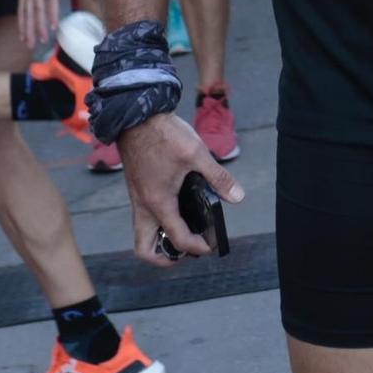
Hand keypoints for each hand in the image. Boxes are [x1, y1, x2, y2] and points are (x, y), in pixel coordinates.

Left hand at [18, 0, 64, 50]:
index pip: (22, 8)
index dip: (22, 23)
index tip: (23, 36)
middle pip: (28, 13)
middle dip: (29, 30)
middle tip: (29, 45)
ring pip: (38, 11)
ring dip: (40, 27)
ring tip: (42, 40)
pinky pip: (50, 2)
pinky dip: (51, 15)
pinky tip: (53, 26)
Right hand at [119, 112, 244, 265]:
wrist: (135, 115)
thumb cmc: (163, 134)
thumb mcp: (196, 153)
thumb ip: (218, 177)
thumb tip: (237, 197)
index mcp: (159, 202)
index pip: (178, 239)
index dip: (197, 248)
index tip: (210, 246)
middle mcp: (144, 205)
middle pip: (144, 249)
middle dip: (164, 257)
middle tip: (185, 251)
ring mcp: (137, 197)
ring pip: (142, 233)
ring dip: (159, 240)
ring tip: (183, 233)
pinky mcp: (136, 188)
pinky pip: (143, 217)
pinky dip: (157, 223)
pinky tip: (176, 207)